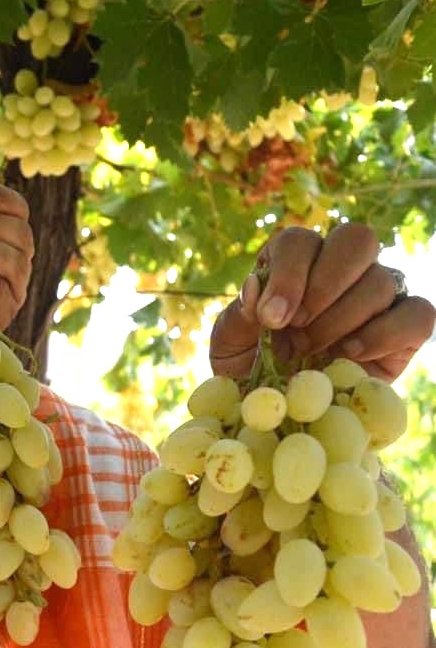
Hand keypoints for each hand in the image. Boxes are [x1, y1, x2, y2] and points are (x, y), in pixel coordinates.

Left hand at [210, 223, 434, 382]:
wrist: (280, 408)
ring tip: (310, 350)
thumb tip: (255, 287)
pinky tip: (349, 354)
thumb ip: (241, 314)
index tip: (271, 318)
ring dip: (342, 319)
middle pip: (356, 239)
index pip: (300, 241)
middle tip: (297, 326)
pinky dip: (385, 333)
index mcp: (293, 262)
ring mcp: (378, 296)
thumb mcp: (229, 342)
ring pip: (381, 280)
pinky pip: (418, 314)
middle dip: (325, 283)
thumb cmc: (250, 367)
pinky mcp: (405, 330)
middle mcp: (341, 269)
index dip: (288, 274)